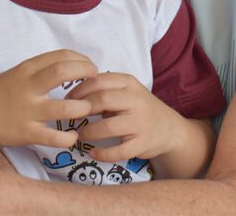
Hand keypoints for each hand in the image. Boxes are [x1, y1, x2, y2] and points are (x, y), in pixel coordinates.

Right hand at [0, 49, 96, 148]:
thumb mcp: (17, 74)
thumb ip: (40, 71)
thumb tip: (71, 68)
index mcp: (27, 68)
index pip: (62, 55)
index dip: (82, 59)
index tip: (90, 67)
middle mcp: (28, 86)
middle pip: (64, 71)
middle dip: (87, 74)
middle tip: (96, 83)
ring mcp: (27, 111)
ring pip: (66, 108)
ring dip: (83, 109)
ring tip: (86, 110)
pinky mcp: (25, 133)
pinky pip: (54, 137)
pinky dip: (68, 138)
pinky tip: (72, 136)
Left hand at [67, 72, 183, 162]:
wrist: (168, 128)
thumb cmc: (139, 108)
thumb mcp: (126, 91)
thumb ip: (104, 90)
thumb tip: (72, 96)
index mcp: (129, 83)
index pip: (98, 81)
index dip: (79, 90)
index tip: (67, 99)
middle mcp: (136, 100)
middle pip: (102, 100)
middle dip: (82, 109)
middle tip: (70, 117)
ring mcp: (141, 122)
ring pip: (108, 127)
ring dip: (88, 133)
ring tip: (78, 136)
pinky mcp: (143, 143)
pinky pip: (119, 151)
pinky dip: (102, 153)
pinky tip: (93, 153)